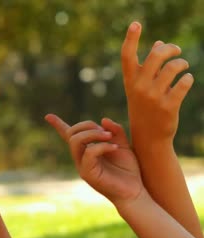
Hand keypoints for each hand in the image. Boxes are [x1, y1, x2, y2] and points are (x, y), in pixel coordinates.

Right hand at [46, 114, 142, 205]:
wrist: (134, 192)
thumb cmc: (127, 170)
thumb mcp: (123, 145)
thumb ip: (115, 131)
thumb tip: (103, 119)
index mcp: (86, 150)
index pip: (68, 136)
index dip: (58, 125)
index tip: (48, 116)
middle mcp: (80, 157)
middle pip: (72, 134)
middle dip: (87, 126)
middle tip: (106, 132)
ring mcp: (82, 166)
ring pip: (76, 141)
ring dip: (93, 133)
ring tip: (109, 136)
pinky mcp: (87, 174)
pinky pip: (89, 153)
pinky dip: (102, 146)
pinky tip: (114, 148)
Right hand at [121, 21, 192, 143]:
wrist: (148, 137)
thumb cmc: (144, 107)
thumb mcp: (141, 88)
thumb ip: (148, 66)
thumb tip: (159, 44)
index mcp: (130, 81)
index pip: (127, 56)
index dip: (131, 38)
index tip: (136, 23)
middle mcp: (139, 87)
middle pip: (156, 55)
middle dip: (169, 48)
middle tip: (176, 50)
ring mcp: (153, 97)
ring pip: (173, 67)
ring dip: (181, 63)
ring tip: (183, 66)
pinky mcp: (168, 105)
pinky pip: (184, 83)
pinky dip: (187, 78)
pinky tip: (186, 80)